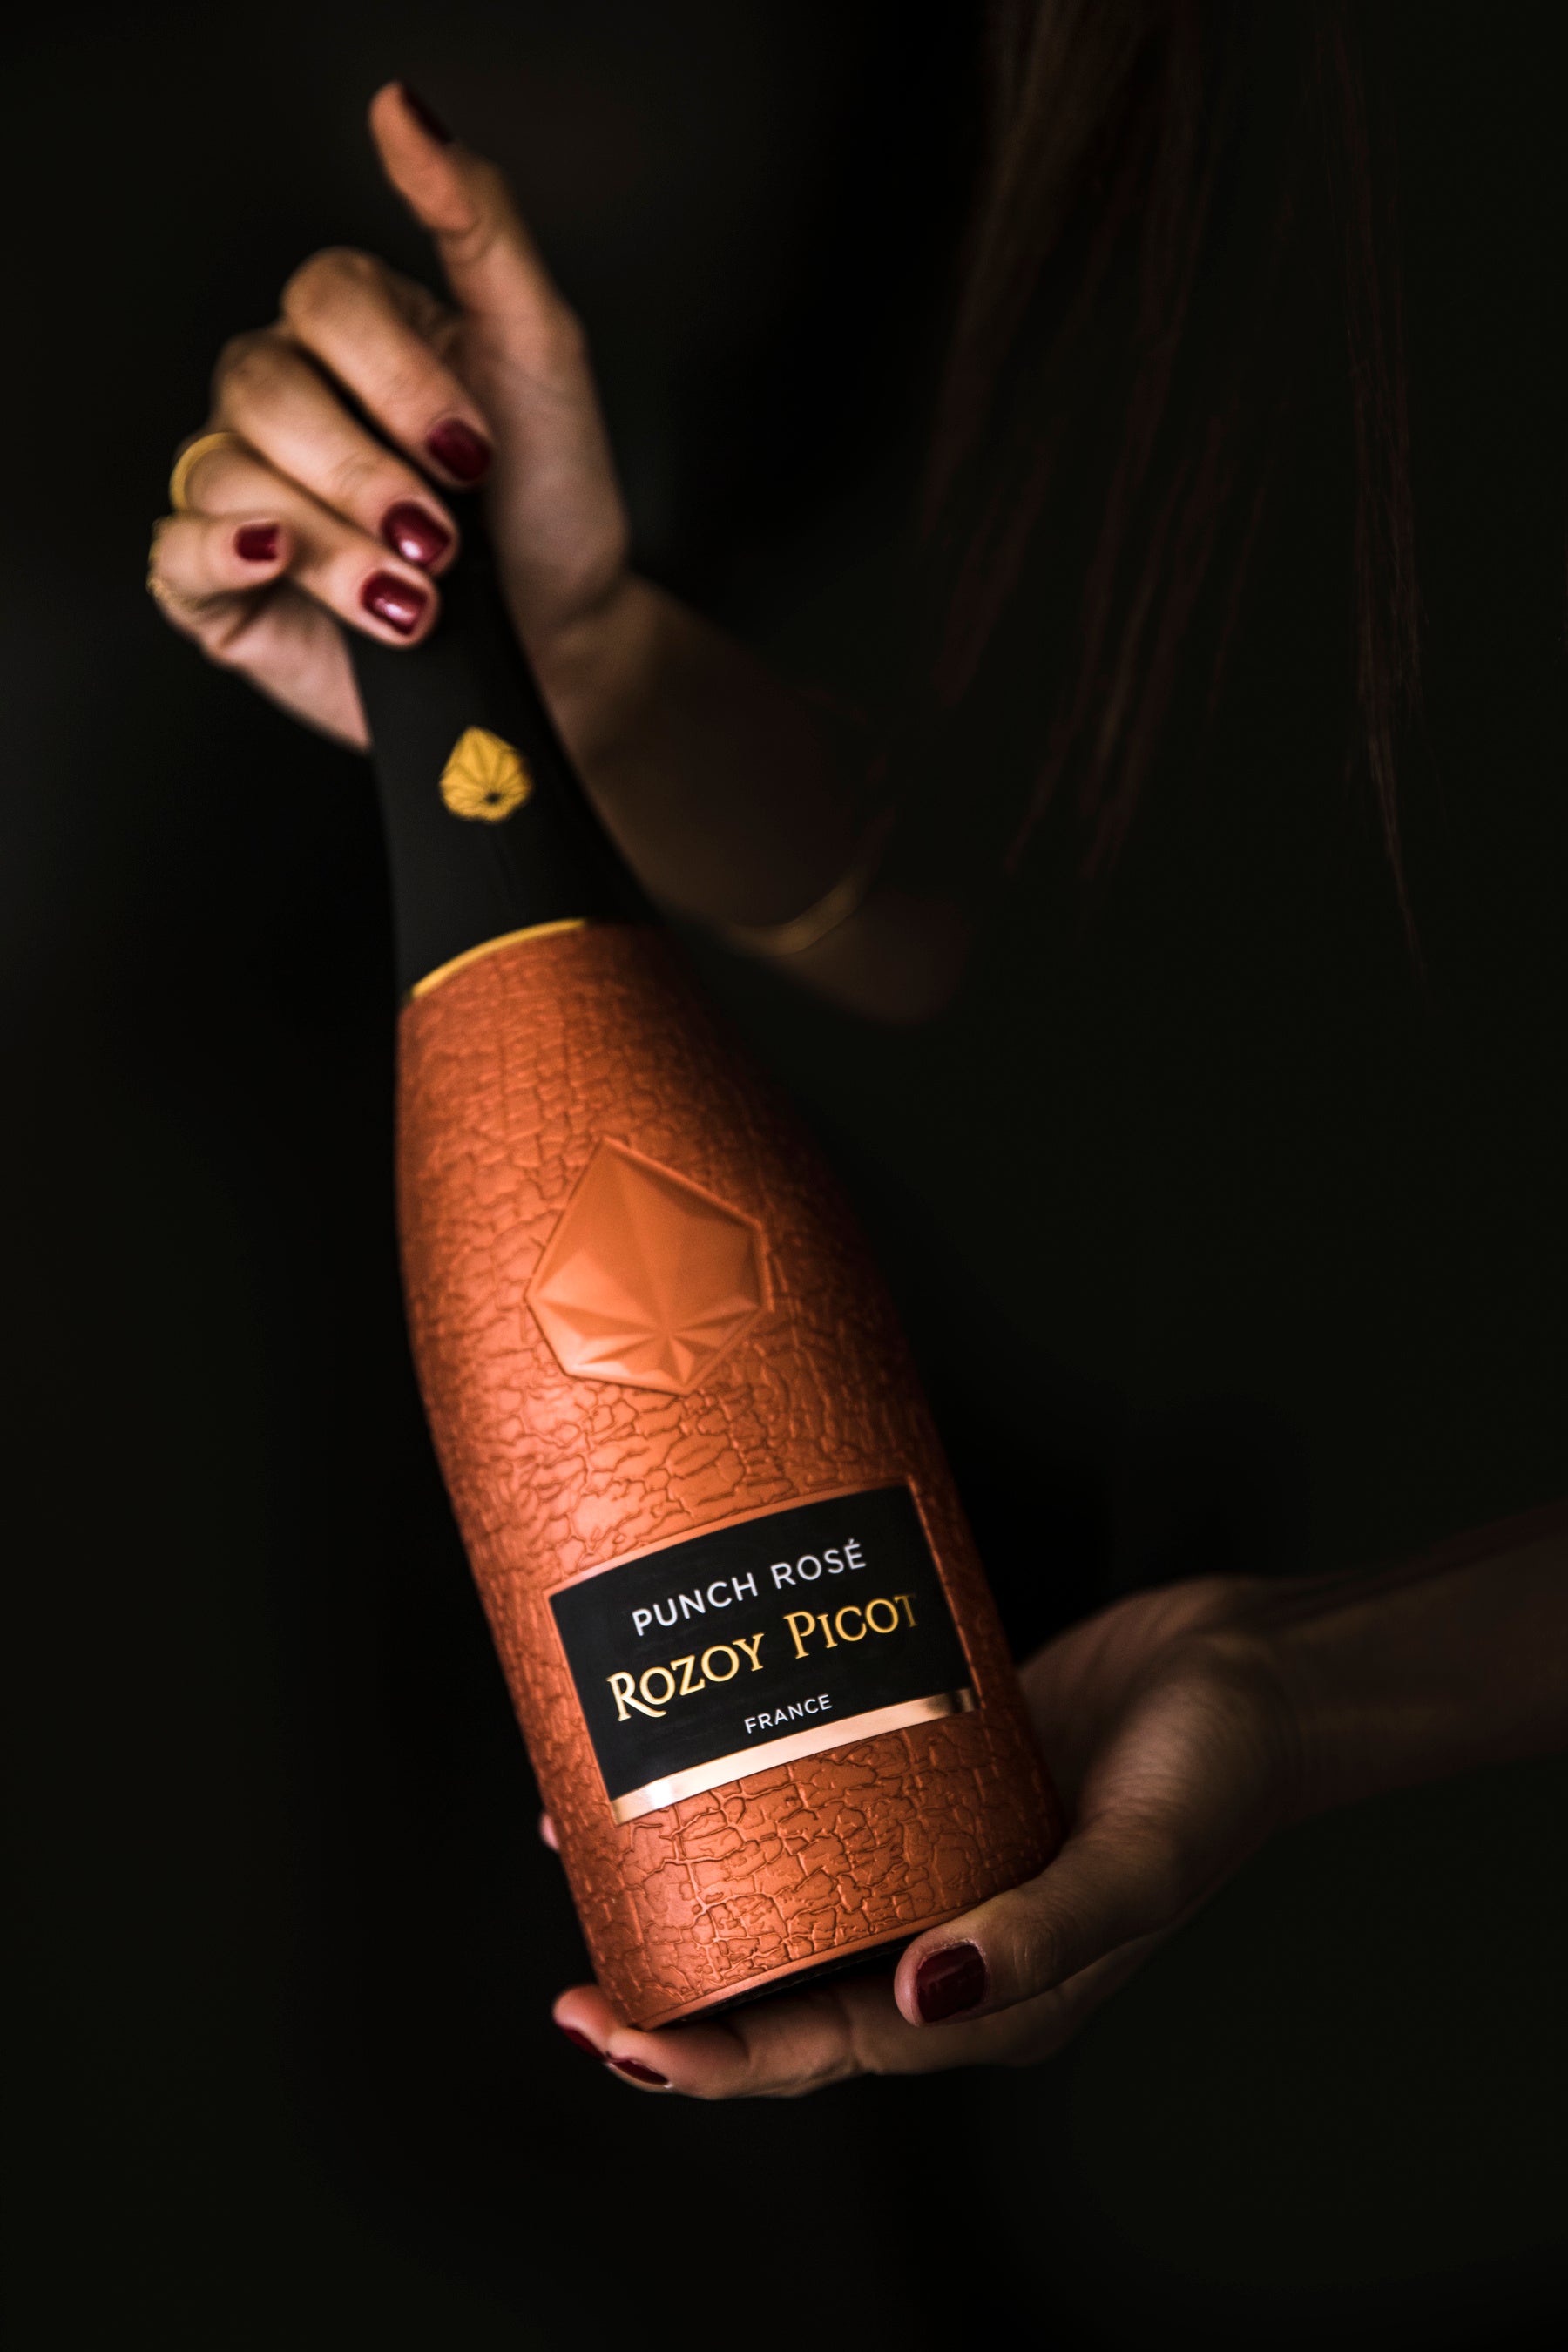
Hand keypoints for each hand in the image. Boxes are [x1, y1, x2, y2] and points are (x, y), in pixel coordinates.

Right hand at [148, 83, 630, 749]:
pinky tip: (282, 564)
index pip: (321, 302)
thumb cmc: (551, 508)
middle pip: (262, 386)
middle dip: (367, 472)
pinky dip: (226, 555)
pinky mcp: (224, 581)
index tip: (474, 451)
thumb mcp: (542, 353)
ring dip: (334, 542)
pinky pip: (177, 547)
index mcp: (353, 334)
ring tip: (413, 594)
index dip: (397, 380)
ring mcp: (247, 488)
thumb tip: (404, 116)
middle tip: (444, 535)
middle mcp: (287, 399)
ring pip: (229, 473)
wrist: (560, 645)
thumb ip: (477, 226)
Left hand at [553, 1575, 1297, 2094]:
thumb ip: (1035, 1936)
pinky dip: (755, 1798)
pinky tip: (694, 1760)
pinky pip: (824, 1805)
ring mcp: (937, 1860)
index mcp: (988, 2002)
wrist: (1256, 1671)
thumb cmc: (1216, 1777)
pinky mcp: (933, 1778)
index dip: (711, 2060)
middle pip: (785, 1994)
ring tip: (596, 1859)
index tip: (613, 2033)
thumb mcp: (1135, 1866)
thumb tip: (919, 1995)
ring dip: (700, 1894)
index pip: (821, 2052)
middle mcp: (949, 1943)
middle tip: (574, 1975)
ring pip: (794, 1902)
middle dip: (676, 1998)